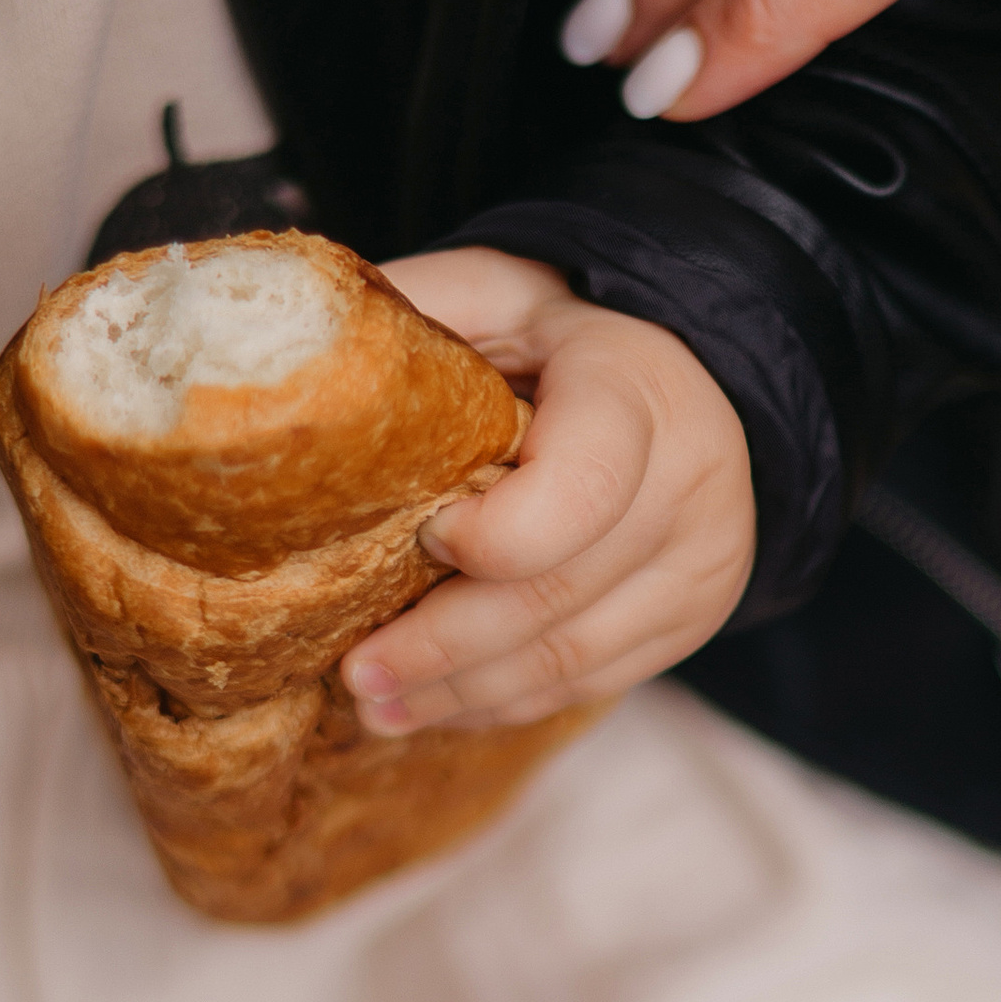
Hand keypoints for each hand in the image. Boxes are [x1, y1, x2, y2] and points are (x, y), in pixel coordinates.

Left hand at [345, 249, 753, 729]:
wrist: (690, 373)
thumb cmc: (560, 335)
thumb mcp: (494, 293)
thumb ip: (413, 312)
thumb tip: (299, 360)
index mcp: (635, 387)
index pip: (577, 489)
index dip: (492, 535)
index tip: (420, 537)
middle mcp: (689, 480)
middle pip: (555, 594)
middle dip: (443, 647)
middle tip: (356, 673)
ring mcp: (701, 559)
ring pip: (571, 656)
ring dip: (464, 693)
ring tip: (377, 709)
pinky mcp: (693, 615)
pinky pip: (592, 680)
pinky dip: (508, 701)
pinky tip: (441, 705)